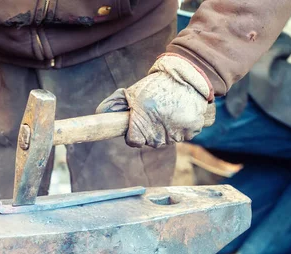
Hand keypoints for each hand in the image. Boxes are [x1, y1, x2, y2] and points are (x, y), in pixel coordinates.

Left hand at [96, 54, 213, 147]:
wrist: (186, 74)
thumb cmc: (155, 84)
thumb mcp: (132, 92)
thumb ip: (114, 104)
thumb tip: (99, 113)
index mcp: (141, 122)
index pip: (133, 141)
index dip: (133, 134)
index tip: (137, 124)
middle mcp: (157, 132)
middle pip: (150, 142)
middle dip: (151, 130)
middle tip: (156, 112)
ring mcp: (175, 134)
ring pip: (167, 139)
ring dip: (167, 129)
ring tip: (169, 110)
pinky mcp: (191, 131)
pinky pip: (183, 135)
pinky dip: (182, 127)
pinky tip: (180, 112)